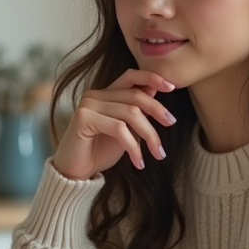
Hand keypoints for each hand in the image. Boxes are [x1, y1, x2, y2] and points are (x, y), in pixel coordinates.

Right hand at [53, 69, 175, 179]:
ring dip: (150, 135)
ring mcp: (88, 105)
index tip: (171, 87)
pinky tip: (139, 162)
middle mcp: (95, 95)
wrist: (76, 173)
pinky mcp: (83, 118)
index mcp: (105, 94)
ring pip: (131, 113)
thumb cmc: (100, 152)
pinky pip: (119, 128)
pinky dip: (134, 147)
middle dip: (157, 110)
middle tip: (171, 123)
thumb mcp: (125, 130)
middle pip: (135, 95)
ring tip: (158, 154)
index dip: (152, 77)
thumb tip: (156, 91)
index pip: (131, 76)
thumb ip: (136, 112)